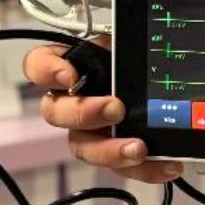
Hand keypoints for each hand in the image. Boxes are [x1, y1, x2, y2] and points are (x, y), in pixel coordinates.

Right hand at [23, 36, 183, 182]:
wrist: (164, 82)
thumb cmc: (139, 58)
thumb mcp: (130, 44)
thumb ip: (125, 41)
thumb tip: (140, 35)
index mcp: (74, 66)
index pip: (38, 65)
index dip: (46, 71)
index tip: (68, 76)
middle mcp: (73, 100)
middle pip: (56, 113)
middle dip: (83, 113)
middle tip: (115, 109)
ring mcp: (89, 129)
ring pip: (82, 147)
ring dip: (109, 152)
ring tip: (138, 149)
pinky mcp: (112, 151)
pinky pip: (118, 166)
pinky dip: (144, 169)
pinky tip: (166, 166)